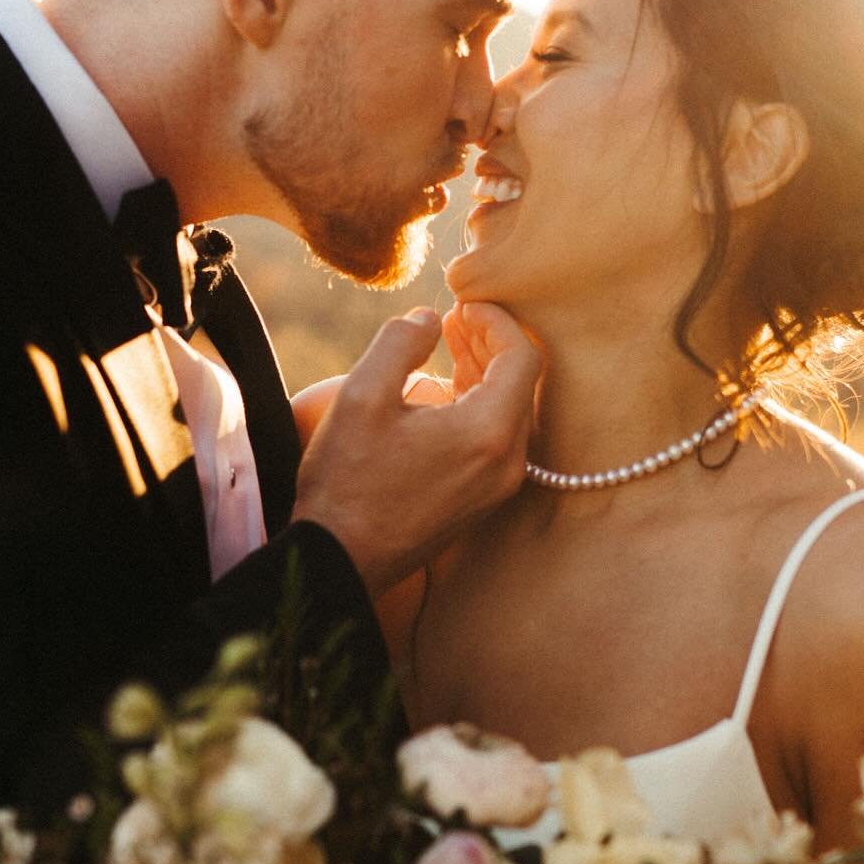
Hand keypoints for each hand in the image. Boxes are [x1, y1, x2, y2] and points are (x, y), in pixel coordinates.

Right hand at [292, 306, 540, 595]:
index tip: (462, 303)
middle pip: (522, 382)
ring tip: (449, 340)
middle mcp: (507, 462)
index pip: (522, 356)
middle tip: (455, 316)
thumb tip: (428, 319)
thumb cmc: (347, 481)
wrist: (341, 560)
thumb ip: (401, 342)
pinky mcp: (483, 499)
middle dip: (491, 341)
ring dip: (485, 370)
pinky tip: (446, 385)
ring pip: (510, 409)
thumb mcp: (362, 395)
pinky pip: (497, 437)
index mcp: (488, 433)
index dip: (497, 320)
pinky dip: (479, 402)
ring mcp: (498, 485)